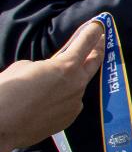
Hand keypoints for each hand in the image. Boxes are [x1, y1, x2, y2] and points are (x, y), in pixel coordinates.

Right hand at [0, 21, 104, 151]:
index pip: (86, 43)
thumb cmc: (8, 92)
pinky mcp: (68, 119)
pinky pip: (69, 103)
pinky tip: (48, 101)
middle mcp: (77, 84)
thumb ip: (43, 66)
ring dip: (72, 79)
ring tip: (58, 79)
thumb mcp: (23, 67)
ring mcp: (75, 104)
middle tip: (100, 41)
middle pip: (94, 62)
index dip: (93, 31)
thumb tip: (48, 72)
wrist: (0, 126)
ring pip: (77, 86)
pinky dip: (63, 98)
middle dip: (97, 49)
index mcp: (66, 66)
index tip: (99, 25)